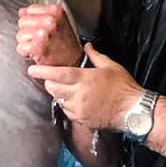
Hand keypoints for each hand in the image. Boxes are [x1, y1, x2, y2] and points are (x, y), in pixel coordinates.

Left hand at [17, 4, 81, 65]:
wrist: (74, 61)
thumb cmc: (66, 43)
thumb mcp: (58, 22)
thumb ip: (40, 14)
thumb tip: (22, 12)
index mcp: (56, 11)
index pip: (30, 10)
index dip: (33, 20)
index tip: (41, 28)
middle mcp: (50, 21)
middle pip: (22, 21)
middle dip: (28, 31)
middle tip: (40, 39)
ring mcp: (43, 33)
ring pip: (20, 35)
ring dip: (26, 43)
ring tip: (39, 46)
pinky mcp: (36, 47)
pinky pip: (21, 47)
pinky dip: (26, 53)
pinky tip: (37, 52)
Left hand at [27, 43, 142, 131]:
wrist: (133, 110)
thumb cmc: (124, 87)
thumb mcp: (111, 66)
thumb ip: (95, 56)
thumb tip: (87, 47)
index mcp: (85, 79)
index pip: (57, 74)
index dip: (43, 72)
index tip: (32, 69)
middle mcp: (79, 94)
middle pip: (53, 88)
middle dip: (49, 82)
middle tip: (51, 78)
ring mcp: (79, 108)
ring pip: (59, 99)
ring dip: (59, 93)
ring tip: (67, 88)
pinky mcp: (81, 119)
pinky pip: (67, 110)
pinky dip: (67, 104)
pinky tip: (76, 100)